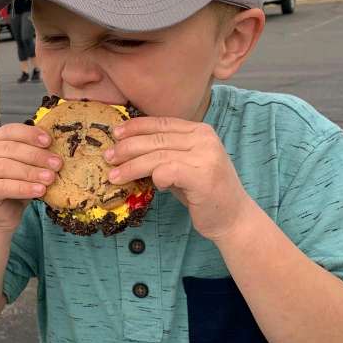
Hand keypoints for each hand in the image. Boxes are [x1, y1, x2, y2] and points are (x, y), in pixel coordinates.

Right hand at [0, 123, 62, 232]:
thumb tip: (56, 147)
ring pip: (6, 167)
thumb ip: (34, 154)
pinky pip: (3, 187)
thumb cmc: (15, 185)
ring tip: (50, 178)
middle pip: (9, 149)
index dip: (30, 134)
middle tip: (56, 163)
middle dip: (36, 155)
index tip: (49, 141)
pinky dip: (24, 188)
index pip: (10, 131)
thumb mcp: (26, 165)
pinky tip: (39, 190)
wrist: (4, 214)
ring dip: (31, 172)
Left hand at [105, 116, 254, 241]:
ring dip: (132, 166)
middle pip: (156, 139)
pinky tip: (153, 185)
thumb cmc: (203, 193)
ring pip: (158, 155)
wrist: (233, 218)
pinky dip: (155, 176)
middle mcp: (205, 139)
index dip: (136, 127)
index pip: (162, 123)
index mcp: (200, 131)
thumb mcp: (183, 166)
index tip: (115, 134)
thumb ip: (164, 153)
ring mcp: (206, 156)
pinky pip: (168, 170)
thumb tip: (126, 147)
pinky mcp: (203, 176)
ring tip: (114, 175)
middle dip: (127, 148)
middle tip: (108, 157)